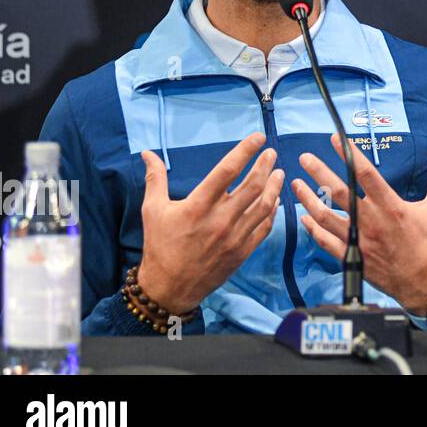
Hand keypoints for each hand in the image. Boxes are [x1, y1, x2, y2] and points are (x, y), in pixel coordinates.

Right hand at [137, 132, 285, 313]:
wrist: (168, 288)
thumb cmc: (160, 245)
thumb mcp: (153, 210)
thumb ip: (155, 178)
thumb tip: (148, 153)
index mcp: (198, 206)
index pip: (227, 171)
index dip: (245, 151)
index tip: (258, 137)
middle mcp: (220, 219)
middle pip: (252, 186)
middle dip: (265, 165)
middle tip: (271, 153)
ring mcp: (234, 236)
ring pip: (263, 205)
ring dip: (274, 186)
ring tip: (278, 172)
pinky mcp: (243, 251)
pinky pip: (264, 227)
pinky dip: (272, 211)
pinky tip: (274, 200)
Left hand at [293, 133, 426, 313]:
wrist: (424, 283)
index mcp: (391, 207)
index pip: (366, 174)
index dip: (350, 154)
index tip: (337, 139)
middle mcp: (371, 222)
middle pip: (340, 192)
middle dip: (320, 173)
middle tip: (306, 158)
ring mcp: (359, 241)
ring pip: (326, 217)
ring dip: (308, 199)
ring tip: (296, 184)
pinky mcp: (353, 257)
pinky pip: (326, 242)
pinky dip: (313, 229)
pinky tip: (305, 217)